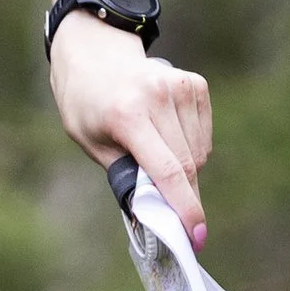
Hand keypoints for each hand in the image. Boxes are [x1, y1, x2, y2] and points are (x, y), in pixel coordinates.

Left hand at [47, 15, 212, 248]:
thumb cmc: (86, 104)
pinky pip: (203, 136)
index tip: (196, 237)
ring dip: (184, 171)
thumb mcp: (90, 143)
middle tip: (177, 220)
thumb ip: (124, 175)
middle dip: (185, 198)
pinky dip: (191, 149)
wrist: (94, 53)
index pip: (167, 170)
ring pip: (199, 154)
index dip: (184, 208)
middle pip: (187, 166)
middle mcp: (157, 98)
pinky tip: (166, 137)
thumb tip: (156, 212)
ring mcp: (180, 87)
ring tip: (154, 156)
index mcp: (127, 115)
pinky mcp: (195, 84)